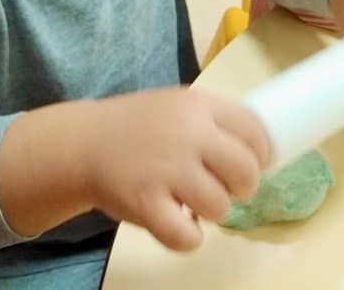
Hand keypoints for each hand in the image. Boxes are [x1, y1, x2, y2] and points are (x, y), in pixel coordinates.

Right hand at [83, 88, 269, 251]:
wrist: (82, 143)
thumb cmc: (136, 126)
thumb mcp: (176, 105)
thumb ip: (212, 122)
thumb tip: (259, 151)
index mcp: (198, 105)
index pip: (255, 131)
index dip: (261, 154)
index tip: (254, 165)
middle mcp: (186, 134)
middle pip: (246, 171)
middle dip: (242, 187)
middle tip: (224, 188)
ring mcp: (166, 169)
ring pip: (220, 206)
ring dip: (213, 212)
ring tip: (193, 204)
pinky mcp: (145, 203)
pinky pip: (188, 237)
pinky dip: (188, 238)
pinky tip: (178, 224)